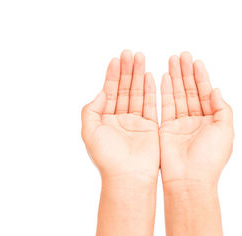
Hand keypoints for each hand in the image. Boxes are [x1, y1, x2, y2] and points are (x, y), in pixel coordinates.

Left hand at [81, 50, 158, 182]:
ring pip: (138, 94)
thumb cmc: (107, 158)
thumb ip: (91, 110)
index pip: (110, 92)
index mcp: (105, 120)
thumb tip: (101, 93)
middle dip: (127, 70)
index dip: (112, 75)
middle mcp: (121, 119)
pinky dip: (150, 90)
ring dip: (138, 75)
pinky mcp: (150, 128)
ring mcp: (136, 123)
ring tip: (140, 58)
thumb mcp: (89, 131)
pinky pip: (151, 105)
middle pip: (125, 89)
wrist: (128, 177)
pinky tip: (149, 76)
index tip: (116, 59)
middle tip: (130, 53)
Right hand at [159, 52, 233, 184]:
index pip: (205, 93)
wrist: (189, 179)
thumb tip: (216, 90)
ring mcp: (180, 124)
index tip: (195, 61)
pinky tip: (163, 77)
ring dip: (175, 78)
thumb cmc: (210, 159)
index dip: (201, 77)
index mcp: (211, 121)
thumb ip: (222, 108)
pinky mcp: (165, 129)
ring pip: (177, 95)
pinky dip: (164, 91)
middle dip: (186, 73)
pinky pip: (165, 106)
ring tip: (171, 60)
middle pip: (190, 91)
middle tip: (181, 55)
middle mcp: (196, 121)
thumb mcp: (226, 131)